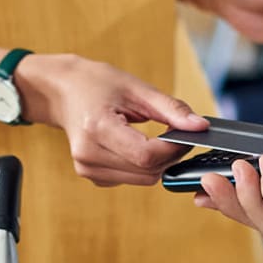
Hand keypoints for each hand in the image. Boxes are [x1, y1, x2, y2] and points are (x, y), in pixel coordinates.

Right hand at [17, 53, 207, 186]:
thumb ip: (171, 109)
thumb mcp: (136, 88)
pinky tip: (140, 144)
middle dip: (171, 155)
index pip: (146, 155)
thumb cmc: (96, 83)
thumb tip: (200, 126)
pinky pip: (131, 178)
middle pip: (146, 171)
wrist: (62, 91)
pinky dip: (143, 165)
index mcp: (97, 128)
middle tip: (180, 132)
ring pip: (142, 179)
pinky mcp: (90, 175)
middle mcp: (88, 155)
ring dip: (159, 162)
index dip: (174, 148)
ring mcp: (87, 168)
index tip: (190, 133)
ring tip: (160, 136)